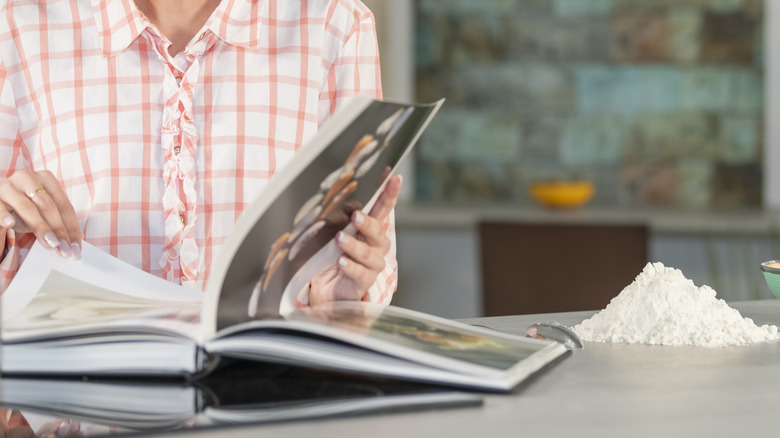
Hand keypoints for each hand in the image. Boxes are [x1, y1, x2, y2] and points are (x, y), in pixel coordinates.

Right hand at [0, 169, 81, 258]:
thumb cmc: (23, 208)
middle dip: (59, 229)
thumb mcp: (42, 213)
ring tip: (50, 243)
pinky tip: (10, 224)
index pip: (64, 205)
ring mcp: (8, 187)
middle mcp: (27, 179)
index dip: (72, 227)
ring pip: (27, 207)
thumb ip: (58, 223)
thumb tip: (77, 240)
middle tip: (65, 249)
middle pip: (48, 206)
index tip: (76, 246)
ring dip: (40, 227)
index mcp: (46, 179)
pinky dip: (4, 216)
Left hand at [308, 174, 400, 304]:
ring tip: (339, 239)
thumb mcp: (329, 231)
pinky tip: (342, 262)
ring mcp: (371, 265)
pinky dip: (351, 267)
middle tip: (356, 216)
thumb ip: (341, 219)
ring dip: (355, 245)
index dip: (388, 193)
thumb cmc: (329, 256)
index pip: (381, 208)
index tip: (393, 177)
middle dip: (369, 223)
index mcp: (369, 229)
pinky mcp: (363, 283)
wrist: (322, 288)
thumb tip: (351, 208)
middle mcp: (375, 246)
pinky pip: (361, 274)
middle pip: (379, 231)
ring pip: (369, 254)